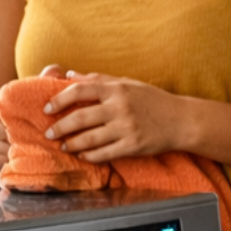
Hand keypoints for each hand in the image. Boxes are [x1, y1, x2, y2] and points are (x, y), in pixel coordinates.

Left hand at [42, 70, 191, 161]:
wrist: (182, 120)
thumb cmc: (154, 100)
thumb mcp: (128, 83)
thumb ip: (99, 79)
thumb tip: (70, 75)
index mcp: (117, 89)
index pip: (79, 91)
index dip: (58, 100)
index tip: (47, 109)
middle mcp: (120, 107)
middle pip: (79, 117)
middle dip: (60, 127)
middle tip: (49, 132)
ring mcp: (126, 128)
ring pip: (89, 138)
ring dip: (72, 143)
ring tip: (64, 145)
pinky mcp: (133, 146)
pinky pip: (104, 153)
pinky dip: (90, 156)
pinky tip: (83, 155)